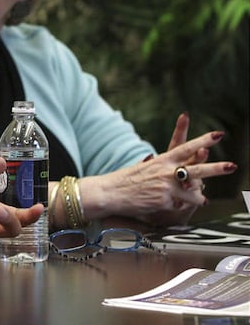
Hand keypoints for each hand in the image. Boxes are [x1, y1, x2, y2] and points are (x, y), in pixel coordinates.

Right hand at [83, 113, 236, 225]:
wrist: (109, 192)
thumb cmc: (123, 180)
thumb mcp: (142, 168)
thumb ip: (158, 167)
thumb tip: (164, 163)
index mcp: (162, 160)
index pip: (186, 147)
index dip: (203, 141)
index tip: (218, 135)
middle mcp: (166, 171)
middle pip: (196, 168)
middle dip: (216, 168)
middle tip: (232, 165)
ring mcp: (166, 186)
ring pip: (193, 192)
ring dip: (200, 197)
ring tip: (204, 200)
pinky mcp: (163, 201)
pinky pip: (178, 205)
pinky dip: (177, 206)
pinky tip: (173, 206)